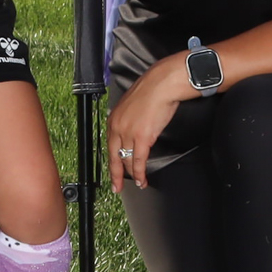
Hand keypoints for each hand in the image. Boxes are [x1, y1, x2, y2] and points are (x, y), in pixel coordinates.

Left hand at [106, 51, 197, 192]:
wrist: (161, 85)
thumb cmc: (152, 92)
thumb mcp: (133, 107)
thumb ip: (130, 120)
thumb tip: (133, 131)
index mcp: (114, 119)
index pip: (110, 145)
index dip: (112, 161)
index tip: (113, 171)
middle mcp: (117, 126)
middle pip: (114, 156)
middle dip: (116, 174)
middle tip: (116, 186)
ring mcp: (128, 133)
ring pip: (127, 160)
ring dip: (133, 175)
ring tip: (138, 184)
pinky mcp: (141, 137)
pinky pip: (139, 160)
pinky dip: (141, 173)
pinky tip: (143, 179)